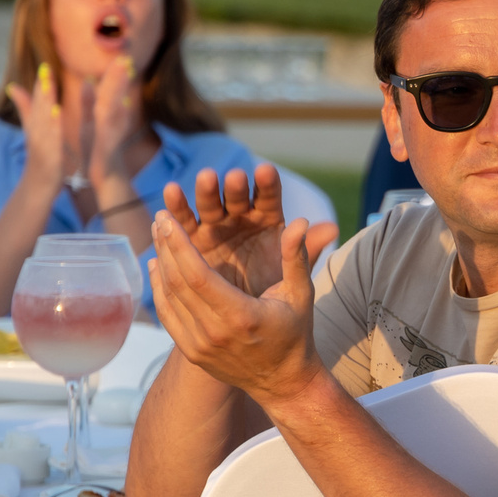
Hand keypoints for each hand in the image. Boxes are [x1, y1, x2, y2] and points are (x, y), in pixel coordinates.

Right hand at [8, 62, 77, 191]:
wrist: (36, 191)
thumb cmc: (39, 162)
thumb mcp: (34, 136)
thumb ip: (27, 111)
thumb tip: (12, 88)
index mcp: (36, 129)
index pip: (37, 104)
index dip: (40, 86)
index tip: (45, 66)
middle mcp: (36, 135)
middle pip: (39, 109)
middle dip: (42, 89)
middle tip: (46, 69)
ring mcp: (41, 147)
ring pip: (43, 122)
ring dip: (46, 104)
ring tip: (49, 86)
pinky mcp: (49, 159)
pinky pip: (51, 141)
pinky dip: (53, 127)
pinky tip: (57, 114)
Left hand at [87, 54, 141, 189]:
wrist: (105, 177)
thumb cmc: (98, 151)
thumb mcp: (90, 122)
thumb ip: (88, 102)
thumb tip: (89, 80)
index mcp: (104, 114)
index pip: (110, 91)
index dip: (115, 75)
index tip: (120, 56)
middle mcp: (112, 122)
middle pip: (115, 97)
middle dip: (120, 79)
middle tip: (125, 60)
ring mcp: (112, 134)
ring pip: (115, 110)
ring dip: (120, 94)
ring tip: (125, 80)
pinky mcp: (109, 147)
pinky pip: (112, 131)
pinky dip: (116, 120)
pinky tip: (122, 108)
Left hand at [150, 205, 333, 407]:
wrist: (284, 382)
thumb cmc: (295, 333)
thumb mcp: (301, 294)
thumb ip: (297, 257)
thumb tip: (300, 221)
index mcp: (241, 315)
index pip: (198, 275)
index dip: (179, 245)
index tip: (167, 218)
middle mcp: (215, 333)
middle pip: (178, 283)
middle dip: (166, 247)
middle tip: (159, 218)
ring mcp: (200, 346)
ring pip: (168, 298)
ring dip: (160, 263)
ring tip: (157, 235)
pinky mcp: (192, 353)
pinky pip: (167, 315)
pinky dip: (159, 288)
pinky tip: (157, 264)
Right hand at [159, 164, 338, 295]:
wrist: (247, 325)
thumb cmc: (275, 297)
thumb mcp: (295, 280)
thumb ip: (305, 253)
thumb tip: (331, 228)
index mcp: (268, 220)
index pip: (269, 197)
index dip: (267, 184)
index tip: (266, 171)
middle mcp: (240, 217)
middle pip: (235, 197)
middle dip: (232, 187)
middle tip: (231, 178)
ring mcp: (214, 225)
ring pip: (207, 206)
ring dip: (202, 194)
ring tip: (199, 183)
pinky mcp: (191, 239)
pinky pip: (182, 224)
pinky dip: (175, 213)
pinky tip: (166, 204)